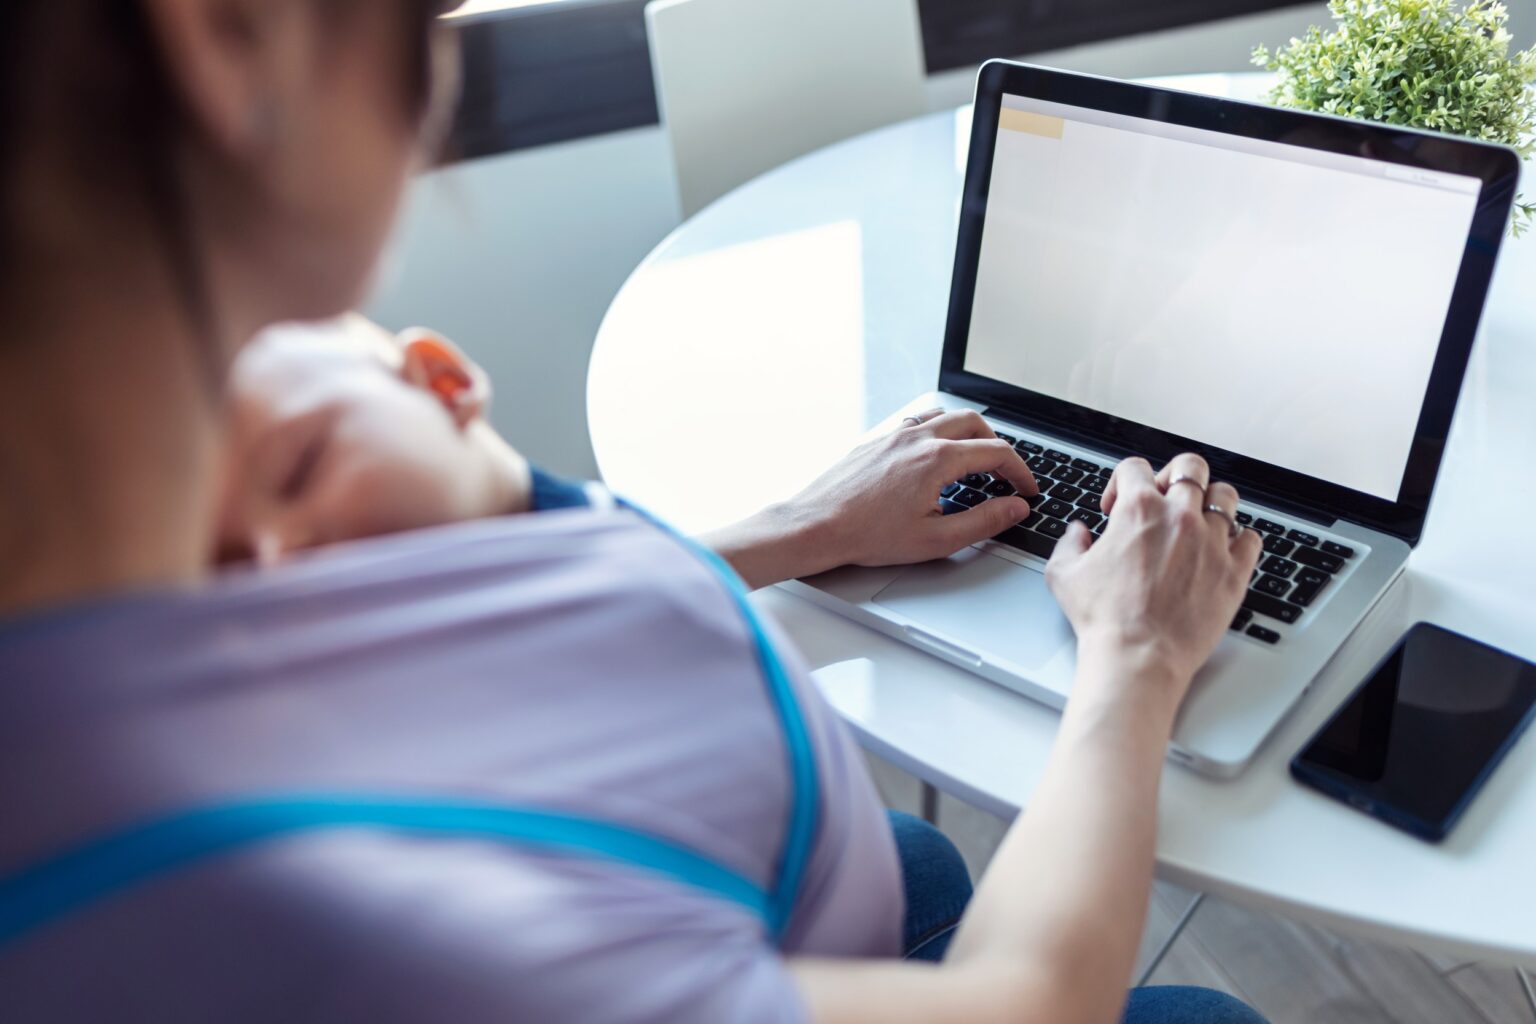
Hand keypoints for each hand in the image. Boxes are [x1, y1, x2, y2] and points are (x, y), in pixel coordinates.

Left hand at [706, 410, 1039, 587]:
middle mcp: (917, 438)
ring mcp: (894, 435)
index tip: (1027, 490)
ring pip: (945, 415)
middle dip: (998, 446)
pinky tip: (934, 453)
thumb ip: (983, 521)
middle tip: (1005, 474)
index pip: (997, 453)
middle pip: (975, 423)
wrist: (815, 526)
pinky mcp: (876, 440)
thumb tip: (1014, 508)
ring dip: (968, 432)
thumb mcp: (936, 538)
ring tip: (975, 459)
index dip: (1021, 472)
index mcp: (937, 459)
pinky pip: (917, 421)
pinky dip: (938, 430)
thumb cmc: (866, 536)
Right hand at [1045, 453, 1262, 706]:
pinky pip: (1251, 538)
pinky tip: (1222, 550)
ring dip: (1210, 502)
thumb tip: (1077, 533)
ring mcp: (1212, 542)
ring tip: (1198, 521)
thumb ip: (1069, 543)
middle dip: (1174, 477)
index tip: (1117, 506)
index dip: (1121, 482)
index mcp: (1138, 510)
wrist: (1138, 656)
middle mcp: (1179, 517)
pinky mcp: (1234, 571)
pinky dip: (1239, 540)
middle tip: (1164, 499)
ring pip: (1225, 496)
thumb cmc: (1103, 619)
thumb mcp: (1064, 574)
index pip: (1135, 467)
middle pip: (1191, 467)